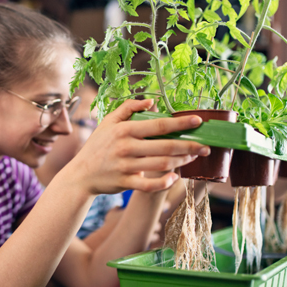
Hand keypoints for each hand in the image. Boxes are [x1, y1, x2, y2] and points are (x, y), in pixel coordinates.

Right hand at [67, 99, 209, 194]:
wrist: (81, 174)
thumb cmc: (97, 146)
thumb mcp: (108, 122)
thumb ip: (128, 108)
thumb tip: (152, 102)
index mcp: (124, 130)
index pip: (158, 125)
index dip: (180, 124)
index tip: (198, 122)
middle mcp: (126, 147)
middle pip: (165, 146)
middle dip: (190, 146)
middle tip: (206, 147)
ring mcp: (125, 166)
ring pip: (161, 164)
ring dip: (181, 161)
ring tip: (193, 158)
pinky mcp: (125, 183)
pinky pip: (149, 185)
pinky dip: (164, 182)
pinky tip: (175, 177)